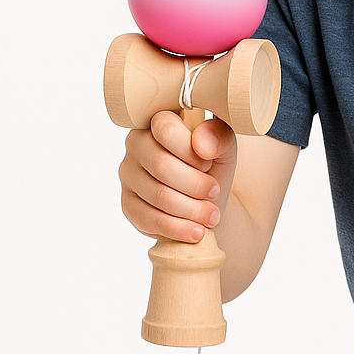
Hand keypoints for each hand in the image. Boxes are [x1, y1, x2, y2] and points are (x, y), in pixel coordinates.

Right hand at [119, 111, 237, 243]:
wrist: (208, 202)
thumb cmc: (212, 167)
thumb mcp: (225, 149)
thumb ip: (219, 136)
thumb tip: (202, 145)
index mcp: (158, 121)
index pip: (165, 129)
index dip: (190, 150)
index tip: (209, 164)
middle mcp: (136, 144)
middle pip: (161, 166)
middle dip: (195, 184)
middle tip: (215, 193)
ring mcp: (129, 175)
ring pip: (158, 195)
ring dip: (191, 209)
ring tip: (212, 215)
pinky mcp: (128, 204)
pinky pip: (149, 219)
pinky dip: (178, 228)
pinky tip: (196, 231)